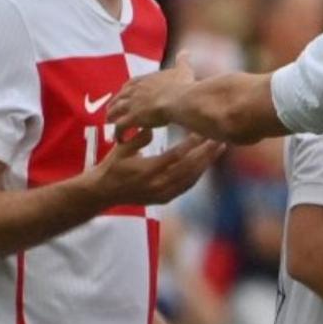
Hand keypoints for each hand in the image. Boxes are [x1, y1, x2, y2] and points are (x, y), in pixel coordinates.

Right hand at [86, 128, 223, 204]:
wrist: (103, 192)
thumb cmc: (113, 166)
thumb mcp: (122, 149)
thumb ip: (137, 138)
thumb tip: (151, 124)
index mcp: (147, 170)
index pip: (175, 156)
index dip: (191, 144)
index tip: (202, 131)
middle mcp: (157, 184)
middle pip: (189, 167)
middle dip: (206, 152)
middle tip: (219, 138)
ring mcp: (162, 193)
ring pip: (191, 178)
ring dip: (207, 163)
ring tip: (219, 148)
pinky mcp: (165, 199)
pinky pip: (187, 186)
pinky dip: (199, 174)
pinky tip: (207, 162)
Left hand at [109, 53, 195, 131]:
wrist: (180, 99)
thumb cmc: (182, 85)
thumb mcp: (183, 70)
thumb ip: (182, 61)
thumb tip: (186, 51)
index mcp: (145, 80)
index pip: (130, 84)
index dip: (126, 90)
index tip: (124, 94)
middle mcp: (135, 91)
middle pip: (118, 97)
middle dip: (114, 104)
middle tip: (111, 111)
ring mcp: (132, 105)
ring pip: (115, 111)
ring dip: (111, 118)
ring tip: (110, 125)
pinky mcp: (132, 118)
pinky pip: (120, 127)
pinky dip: (118, 133)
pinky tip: (119, 140)